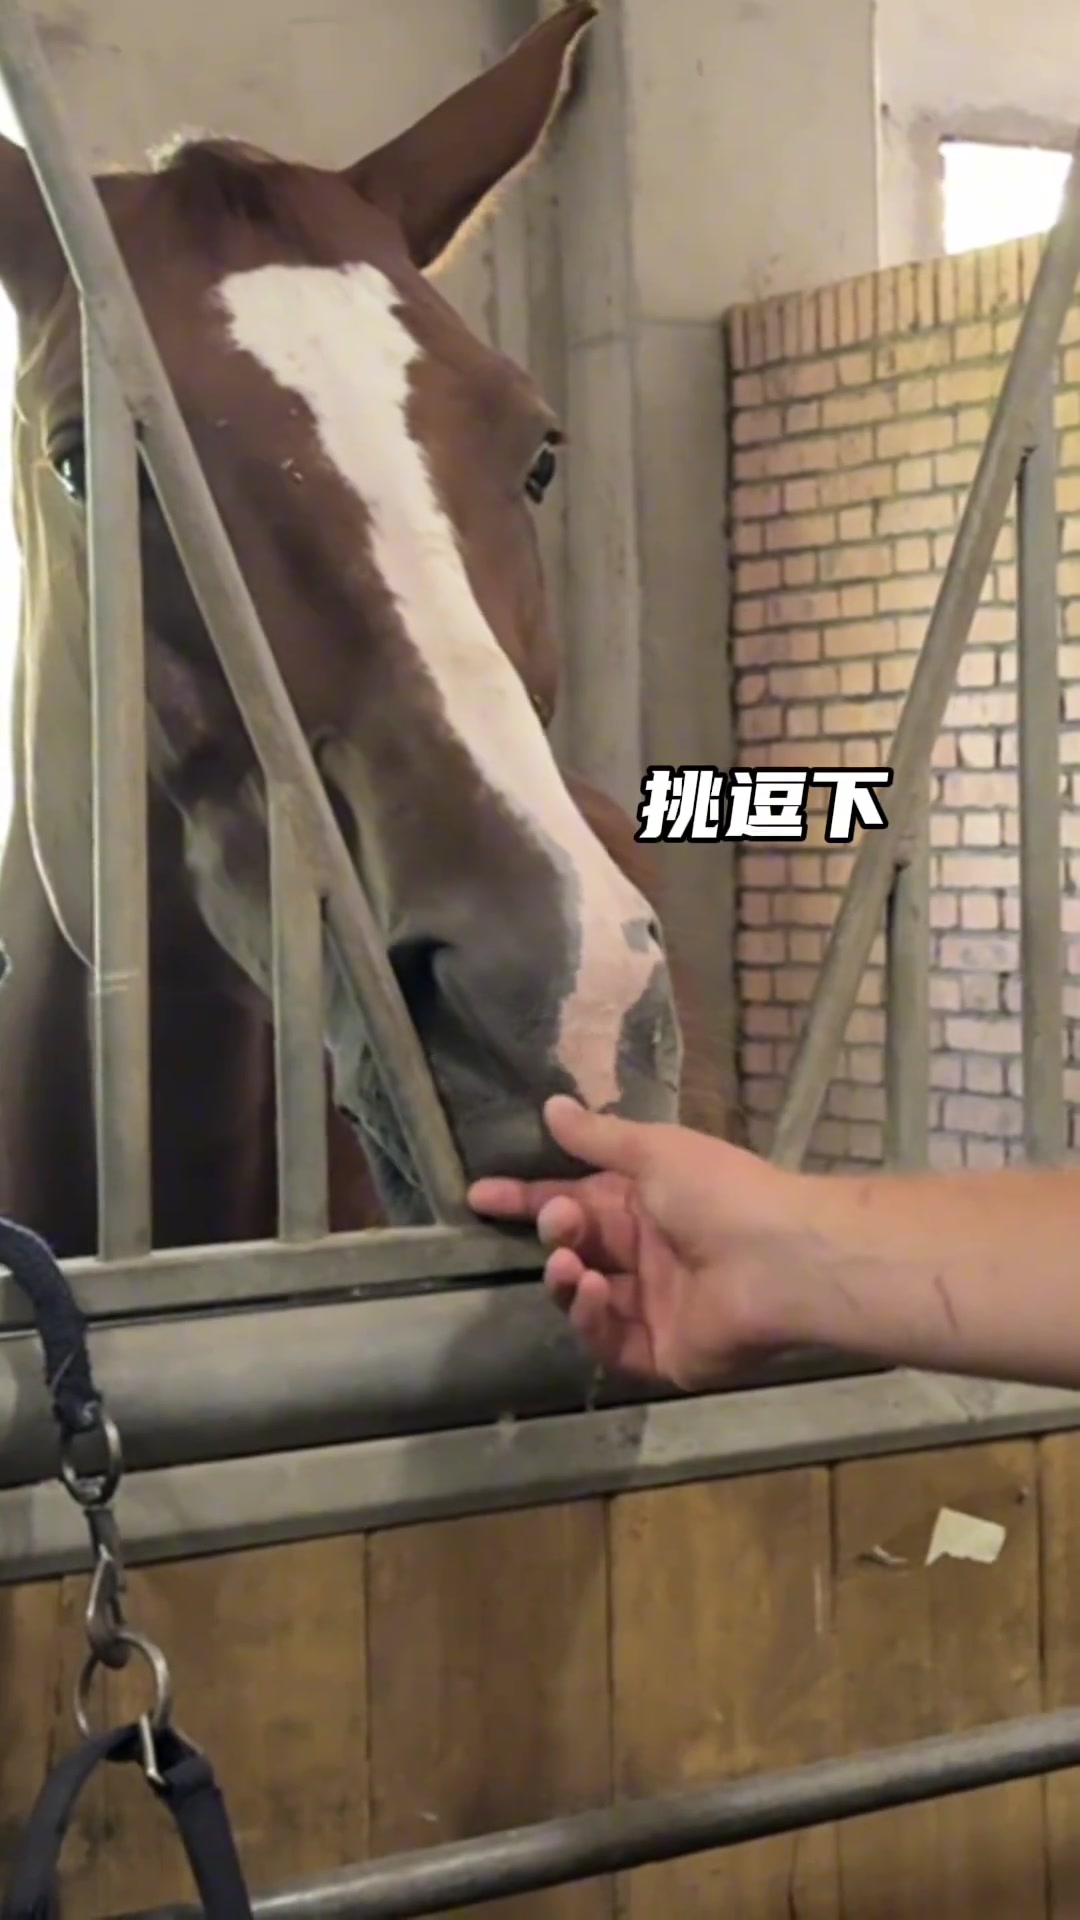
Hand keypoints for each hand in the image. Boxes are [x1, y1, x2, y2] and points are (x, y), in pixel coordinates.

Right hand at [467, 1094, 795, 1388]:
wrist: (780, 1258)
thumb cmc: (721, 1191)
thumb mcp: (654, 1151)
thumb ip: (598, 1138)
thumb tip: (551, 1107)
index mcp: (643, 1204)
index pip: (572, 1200)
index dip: (525, 1199)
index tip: (477, 1195)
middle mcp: (644, 1255)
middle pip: (574, 1248)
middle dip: (554, 1232)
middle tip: (556, 1222)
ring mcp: (651, 1307)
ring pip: (584, 1298)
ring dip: (566, 1278)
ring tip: (569, 1263)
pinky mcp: (659, 1353)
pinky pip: (608, 1340)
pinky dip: (592, 1316)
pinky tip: (596, 1289)